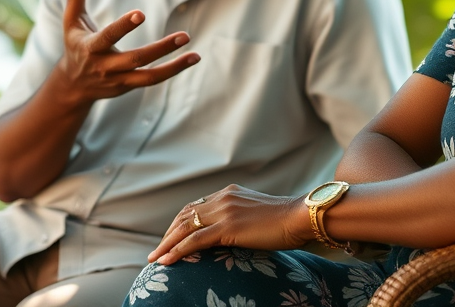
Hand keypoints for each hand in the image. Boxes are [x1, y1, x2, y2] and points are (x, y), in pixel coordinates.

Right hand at [55, 0, 199, 104]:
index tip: (141, 13)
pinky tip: (192, 59)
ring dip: (173, 67)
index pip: (108, 36)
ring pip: (148, 77)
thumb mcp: (72, 20)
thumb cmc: (76, 45)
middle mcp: (105, 66)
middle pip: (135, 59)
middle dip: (160, 49)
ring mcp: (118, 79)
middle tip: (185, 36)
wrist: (73, 86)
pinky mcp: (128, 86)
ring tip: (195, 55)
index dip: (124, 26)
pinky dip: (173, 71)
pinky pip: (152, 80)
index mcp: (90, 47)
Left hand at [149, 185, 313, 264]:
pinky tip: (167, 261)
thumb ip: (241, 218)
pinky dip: (177, 251)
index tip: (171, 237)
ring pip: (185, 227)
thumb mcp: (257, 215)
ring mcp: (225, 211)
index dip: (179, 223)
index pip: (195, 206)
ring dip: (167, 244)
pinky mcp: (228, 227)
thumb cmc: (286, 221)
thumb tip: (233, 233)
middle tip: (157, 251)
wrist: (300, 217)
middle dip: (168, 234)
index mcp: (230, 192)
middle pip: (185, 215)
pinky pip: (195, 240)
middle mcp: (224, 197)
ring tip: (154, 259)